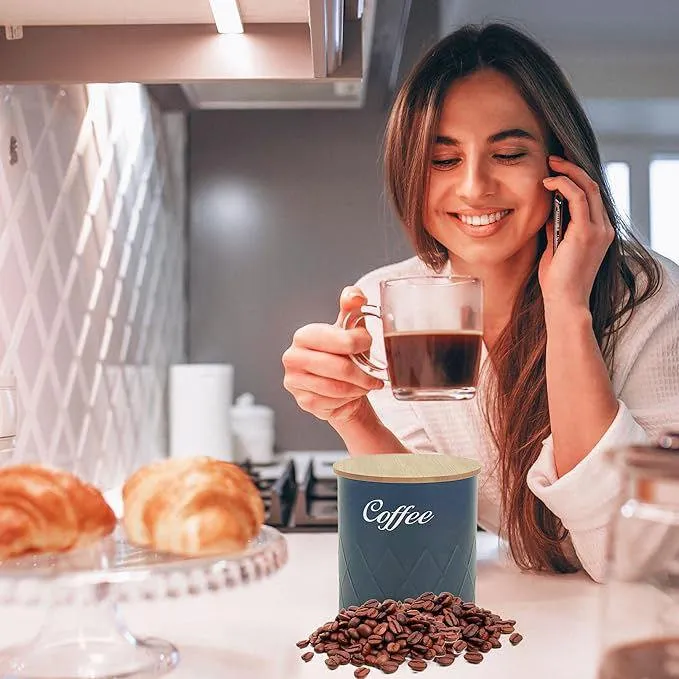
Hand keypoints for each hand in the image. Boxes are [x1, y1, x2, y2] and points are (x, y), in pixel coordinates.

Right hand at [282, 286, 384, 426]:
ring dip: (358, 388)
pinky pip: (333, 403)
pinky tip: (350, 394)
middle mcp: (293, 357)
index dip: (360, 344)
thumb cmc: (344, 355)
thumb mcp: (350, 329)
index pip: (340, 340)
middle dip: (363, 374)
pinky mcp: (302, 401)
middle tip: (374, 375)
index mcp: (304, 335)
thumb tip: (355, 295)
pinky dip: (348, 400)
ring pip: (338, 388)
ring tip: (364, 384)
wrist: (339, 386)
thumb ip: (352, 308)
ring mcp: (294, 381)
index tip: (368, 345)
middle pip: (340, 368)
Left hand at [538, 156, 614, 309]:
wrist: (564, 301)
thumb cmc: (557, 280)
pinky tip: (548, 182)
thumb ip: (557, 227)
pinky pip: (578, 198)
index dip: (576, 179)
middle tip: (553, 159)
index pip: (593, 196)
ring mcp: (598, 229)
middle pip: (593, 186)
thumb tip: (549, 209)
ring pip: (588, 187)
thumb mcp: (556, 247)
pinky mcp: (587, 232)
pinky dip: (563, 186)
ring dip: (568, 172)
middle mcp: (604, 228)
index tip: (557, 170)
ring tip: (550, 165)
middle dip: (573, 169)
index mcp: (599, 231)